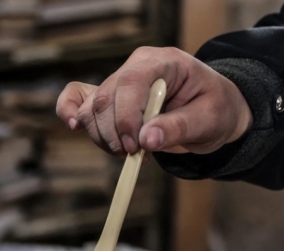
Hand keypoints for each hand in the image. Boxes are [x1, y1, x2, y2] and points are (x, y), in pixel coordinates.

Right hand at [55, 46, 252, 156]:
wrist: (212, 111)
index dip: (126, 117)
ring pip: (91, 109)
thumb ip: (178, 127)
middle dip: (114, 135)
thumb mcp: (208, 119)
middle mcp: (135, 67)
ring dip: (104, 138)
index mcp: (162, 62)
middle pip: (105, 99)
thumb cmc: (214, 109)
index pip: (131, 82)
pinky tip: (74, 127)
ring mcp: (119, 81)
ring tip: (131, 152)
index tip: (136, 147)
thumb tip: (146, 140)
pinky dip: (69, 113)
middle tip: (136, 156)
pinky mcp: (109, 97)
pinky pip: (76, 98)